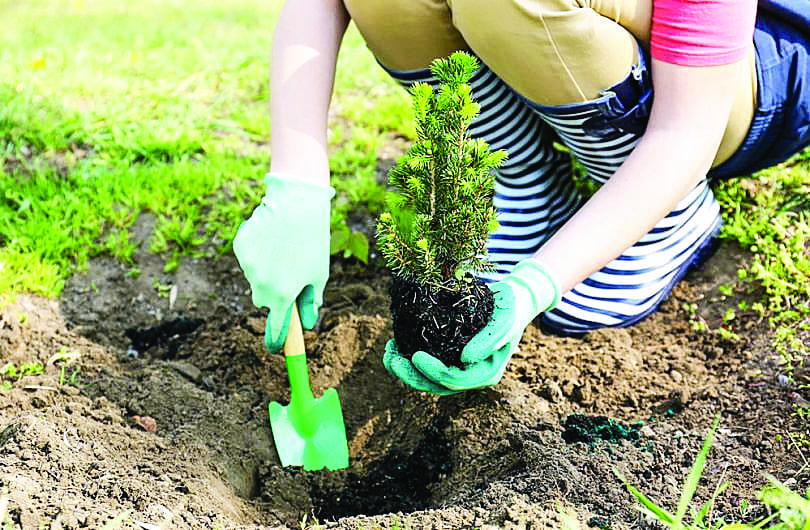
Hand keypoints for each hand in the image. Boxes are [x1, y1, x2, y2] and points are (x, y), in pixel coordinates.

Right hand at [233, 173, 334, 351]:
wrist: (297, 203)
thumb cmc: (313, 241)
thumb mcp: (319, 274)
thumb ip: (312, 302)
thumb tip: (308, 324)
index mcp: (283, 295)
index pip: (276, 329)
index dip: (276, 341)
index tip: (275, 348)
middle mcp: (261, 284)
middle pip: (264, 301)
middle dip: (274, 295)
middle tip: (290, 275)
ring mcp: (248, 266)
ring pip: (255, 278)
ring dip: (266, 271)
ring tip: (284, 249)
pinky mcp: (241, 248)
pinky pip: (249, 259)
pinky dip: (258, 254)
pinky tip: (272, 238)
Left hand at [384, 260, 560, 392]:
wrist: (513, 300)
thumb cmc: (510, 308)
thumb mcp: (504, 319)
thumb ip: (489, 340)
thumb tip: (465, 359)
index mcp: (486, 372)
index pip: (455, 380)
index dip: (433, 372)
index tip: (416, 356)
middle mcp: (471, 375)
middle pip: (437, 385)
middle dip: (411, 376)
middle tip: (391, 360)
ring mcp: (460, 368)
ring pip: (428, 379)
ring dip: (405, 370)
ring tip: (388, 354)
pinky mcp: (450, 356)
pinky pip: (427, 365)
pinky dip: (409, 358)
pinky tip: (394, 346)